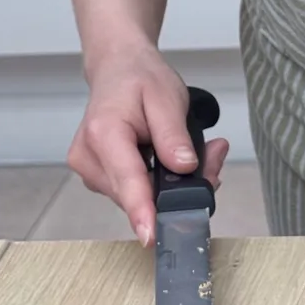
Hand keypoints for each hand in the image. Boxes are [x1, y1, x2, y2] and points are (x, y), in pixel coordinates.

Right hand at [67, 44, 227, 245]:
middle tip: (215, 155)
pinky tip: (174, 160)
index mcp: (103, 133)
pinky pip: (134, 192)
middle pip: (137, 194)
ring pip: (138, 197)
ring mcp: (90, 171)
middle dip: (178, 188)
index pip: (127, 179)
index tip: (152, 236)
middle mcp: (89, 157)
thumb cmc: (140, 78)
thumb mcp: (166, 96)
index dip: (142, 210)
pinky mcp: (98, 178)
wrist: (117, 68)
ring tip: (197, 151)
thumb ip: (174, 135)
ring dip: (170, 185)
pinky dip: (158, 183)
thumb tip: (185, 168)